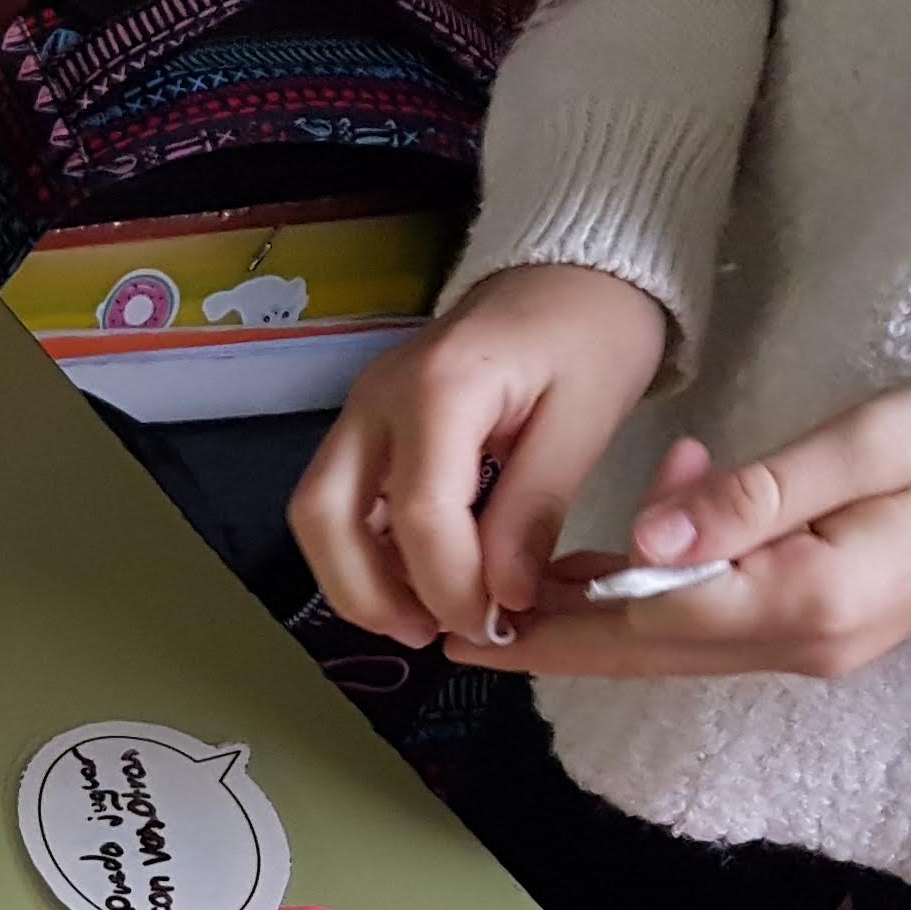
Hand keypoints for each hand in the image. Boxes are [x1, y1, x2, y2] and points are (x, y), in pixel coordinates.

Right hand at [291, 263, 667, 647]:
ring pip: (317, 513)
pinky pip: (339, 501)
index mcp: (442, 386)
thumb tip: (501, 597)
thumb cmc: (593, 334)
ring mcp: (363, 409)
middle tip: (429, 636)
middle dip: (367, 594)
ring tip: (422, 619)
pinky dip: (364, 553)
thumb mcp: (587, 420)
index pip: (417, 511)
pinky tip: (416, 582)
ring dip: (356, 580)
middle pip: (325, 515)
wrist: (575, 273)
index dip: (447, 584)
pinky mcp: (367, 426)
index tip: (493, 623)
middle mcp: (379, 397)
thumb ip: (535, 510)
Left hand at [457, 368, 910, 679]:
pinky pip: (718, 628)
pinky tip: (623, 559)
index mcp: (805, 601)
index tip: (477, 622)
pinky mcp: (822, 629)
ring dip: (600, 621)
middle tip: (461, 633)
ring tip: (517, 595)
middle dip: (553, 643)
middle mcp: (802, 643)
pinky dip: (660, 600)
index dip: (556, 623)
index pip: (648, 623)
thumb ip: (750, 496)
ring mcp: (814, 645)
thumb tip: (644, 542)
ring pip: (677, 645)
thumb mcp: (862, 444)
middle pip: (648, 653)